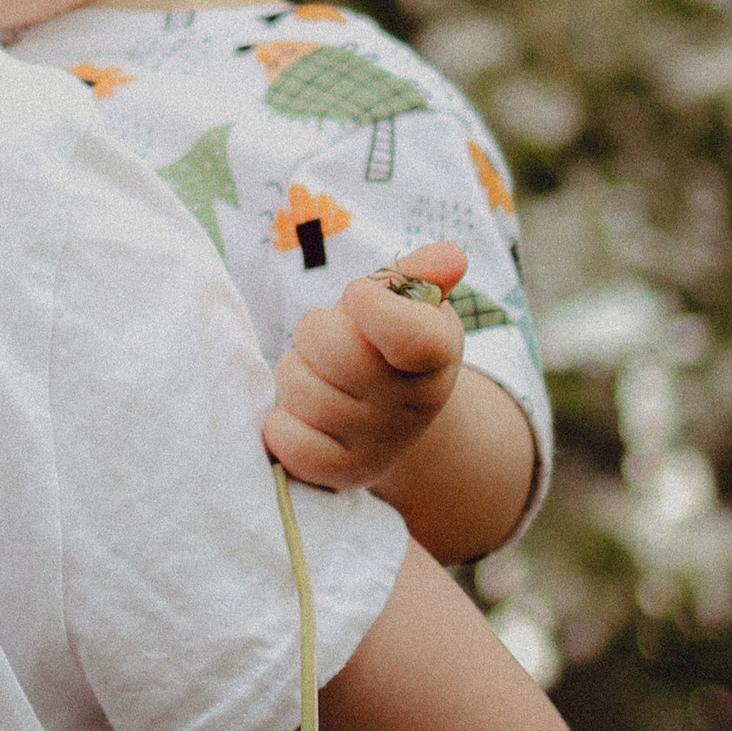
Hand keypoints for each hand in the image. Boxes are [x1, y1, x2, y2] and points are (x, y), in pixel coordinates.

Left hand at [263, 238, 465, 493]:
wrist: (390, 422)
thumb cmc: (389, 346)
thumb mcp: (411, 306)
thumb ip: (422, 275)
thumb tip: (450, 256)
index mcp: (435, 356)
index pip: (411, 337)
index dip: (371, 306)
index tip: (357, 294)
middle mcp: (411, 406)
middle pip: (333, 350)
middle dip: (315, 330)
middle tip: (328, 339)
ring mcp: (375, 445)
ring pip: (298, 387)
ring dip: (294, 372)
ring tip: (319, 376)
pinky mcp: (337, 475)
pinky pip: (283, 438)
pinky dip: (281, 420)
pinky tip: (304, 415)